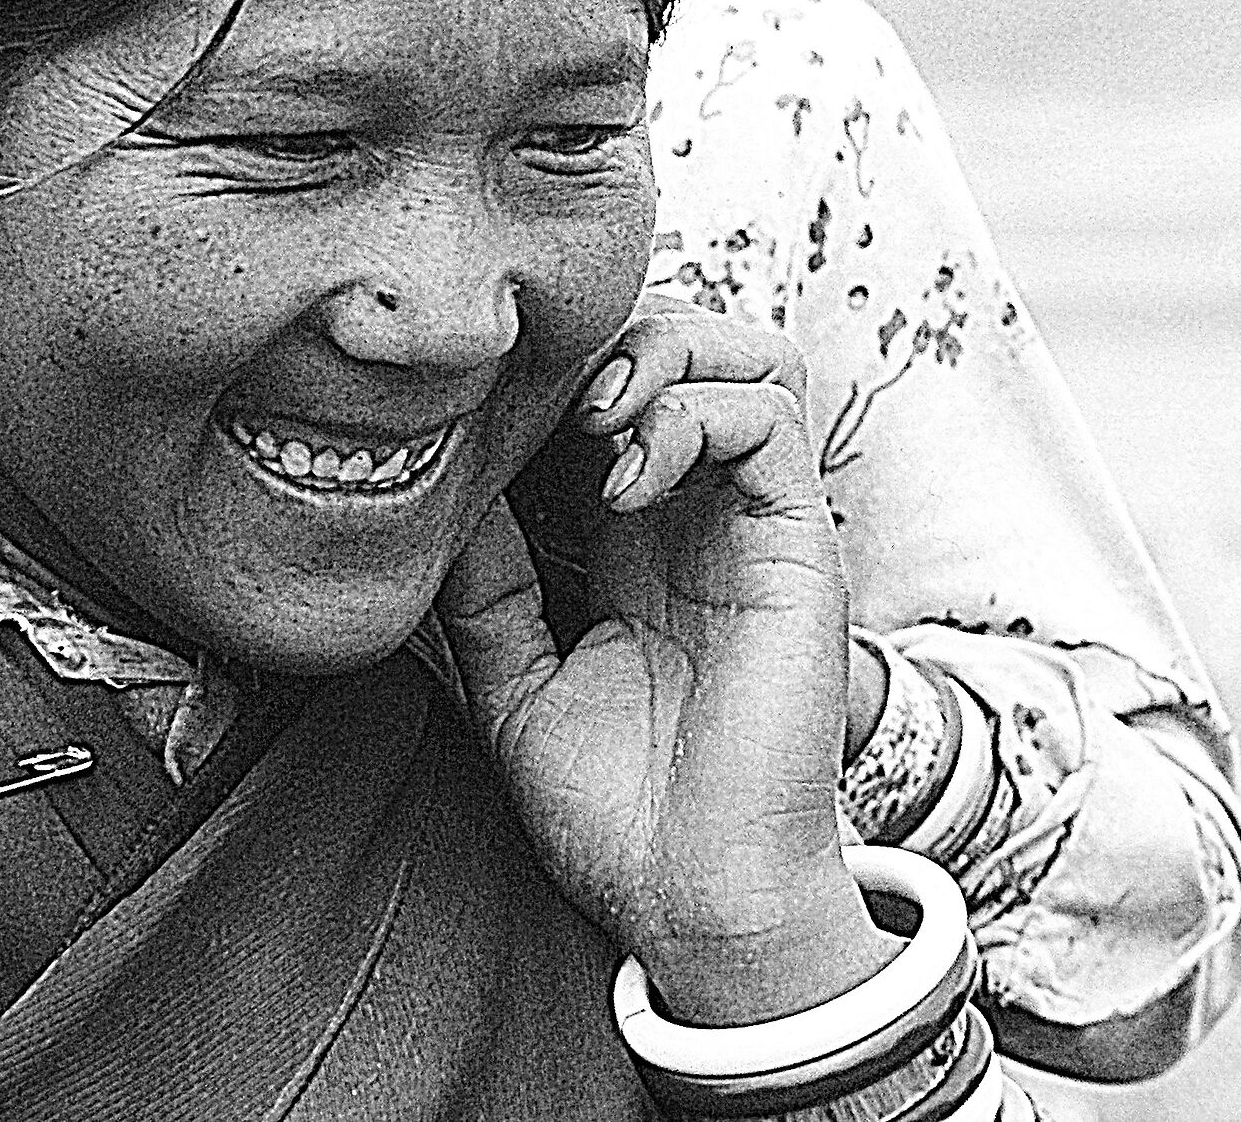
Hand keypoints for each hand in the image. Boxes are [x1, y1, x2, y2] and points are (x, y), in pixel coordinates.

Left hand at [438, 299, 890, 1026]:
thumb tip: (441, 488)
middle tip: (547, 398)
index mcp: (636, 541)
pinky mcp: (799, 546)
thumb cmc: (616, 812)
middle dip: (614, 338)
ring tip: (595, 421)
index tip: (480, 407)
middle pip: (690, 346)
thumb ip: (486, 584)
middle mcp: (704, 517)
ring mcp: (756, 526)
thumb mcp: (515, 680)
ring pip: (748, 356)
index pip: (613, 396)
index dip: (553, 374)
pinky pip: (771, 419)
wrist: (695, 902)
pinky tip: (625, 480)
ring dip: (662, 355)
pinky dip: (693, 415)